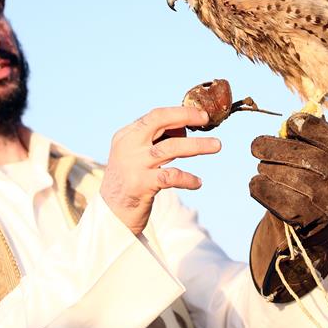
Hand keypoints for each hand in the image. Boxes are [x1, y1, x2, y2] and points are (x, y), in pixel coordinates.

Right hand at [101, 106, 220, 234]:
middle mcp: (128, 146)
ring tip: (216, 145)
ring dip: (197, 146)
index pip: (155, 115)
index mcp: (126, 135)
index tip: (200, 114)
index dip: (179, 112)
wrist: (111, 215)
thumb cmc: (130, 182)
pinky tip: (198, 182)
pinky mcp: (141, 185)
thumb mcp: (136, 156)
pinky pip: (171, 176)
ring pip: (170, 148)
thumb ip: (154, 141)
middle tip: (206, 119)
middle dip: (185, 116)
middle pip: (159, 122)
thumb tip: (184, 127)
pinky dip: (188, 178)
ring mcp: (133, 165)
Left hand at [248, 113, 327, 300]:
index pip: (312, 128)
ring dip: (263, 168)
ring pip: (273, 171)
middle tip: (257, 148)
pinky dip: (257, 185)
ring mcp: (321, 199)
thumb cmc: (312, 174)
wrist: (318, 220)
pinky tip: (261, 184)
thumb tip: (292, 120)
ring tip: (265, 169)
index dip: (295, 125)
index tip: (287, 127)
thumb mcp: (318, 151)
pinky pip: (264, 191)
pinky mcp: (302, 217)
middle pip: (288, 150)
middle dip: (266, 147)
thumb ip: (306, 133)